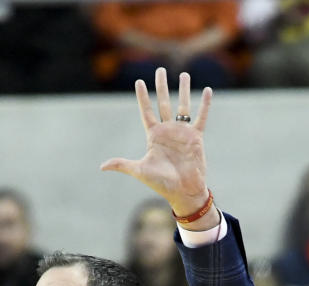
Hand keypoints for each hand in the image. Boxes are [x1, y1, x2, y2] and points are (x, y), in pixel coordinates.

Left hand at [101, 69, 212, 220]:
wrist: (183, 192)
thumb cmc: (161, 183)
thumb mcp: (139, 171)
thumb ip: (122, 164)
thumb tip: (102, 167)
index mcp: (154, 136)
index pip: (146, 111)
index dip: (142, 97)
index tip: (138, 82)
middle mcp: (167, 131)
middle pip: (163, 103)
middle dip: (161, 86)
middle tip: (160, 70)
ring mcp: (182, 132)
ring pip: (182, 105)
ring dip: (183, 90)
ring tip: (183, 73)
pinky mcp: (196, 137)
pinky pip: (201, 117)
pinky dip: (205, 104)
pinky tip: (207, 90)